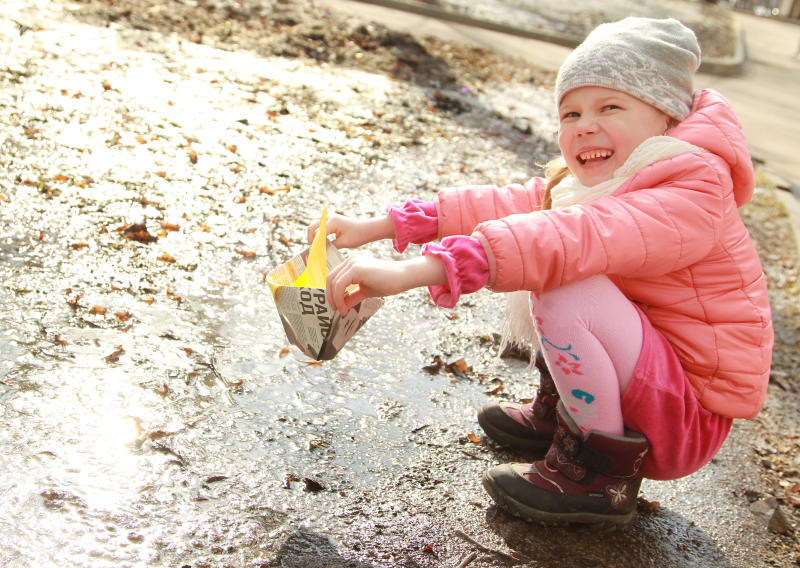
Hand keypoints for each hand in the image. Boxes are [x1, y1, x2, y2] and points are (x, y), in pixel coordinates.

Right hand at [307, 213, 393, 249]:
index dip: (314, 245)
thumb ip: (330, 246)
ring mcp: (330, 218)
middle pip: (311, 228)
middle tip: (314, 251)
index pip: (316, 234)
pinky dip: (319, 235)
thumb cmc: (359, 235)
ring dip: (314, 237)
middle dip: (311, 240)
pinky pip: (320, 227)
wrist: (368, 229)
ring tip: (318, 249)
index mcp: (332, 222)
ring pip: (314, 227)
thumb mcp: (344, 243)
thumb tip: (319, 251)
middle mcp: (329, 218)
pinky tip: (323, 244)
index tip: (314, 255)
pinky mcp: (332, 221)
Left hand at [326, 254, 446, 314]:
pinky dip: (339, 298)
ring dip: (335, 299)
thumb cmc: (388, 282)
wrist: (403, 277)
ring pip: (333, 282)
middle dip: (330, 296)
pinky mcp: (356, 268)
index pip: (334, 277)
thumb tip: (342, 305)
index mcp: (352, 264)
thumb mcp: (365, 291)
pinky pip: (340, 285)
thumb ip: (352, 296)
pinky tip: (345, 307)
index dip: (331, 293)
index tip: (336, 306)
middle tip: (336, 309)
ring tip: (341, 310)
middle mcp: (350, 260)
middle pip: (330, 278)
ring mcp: (353, 263)